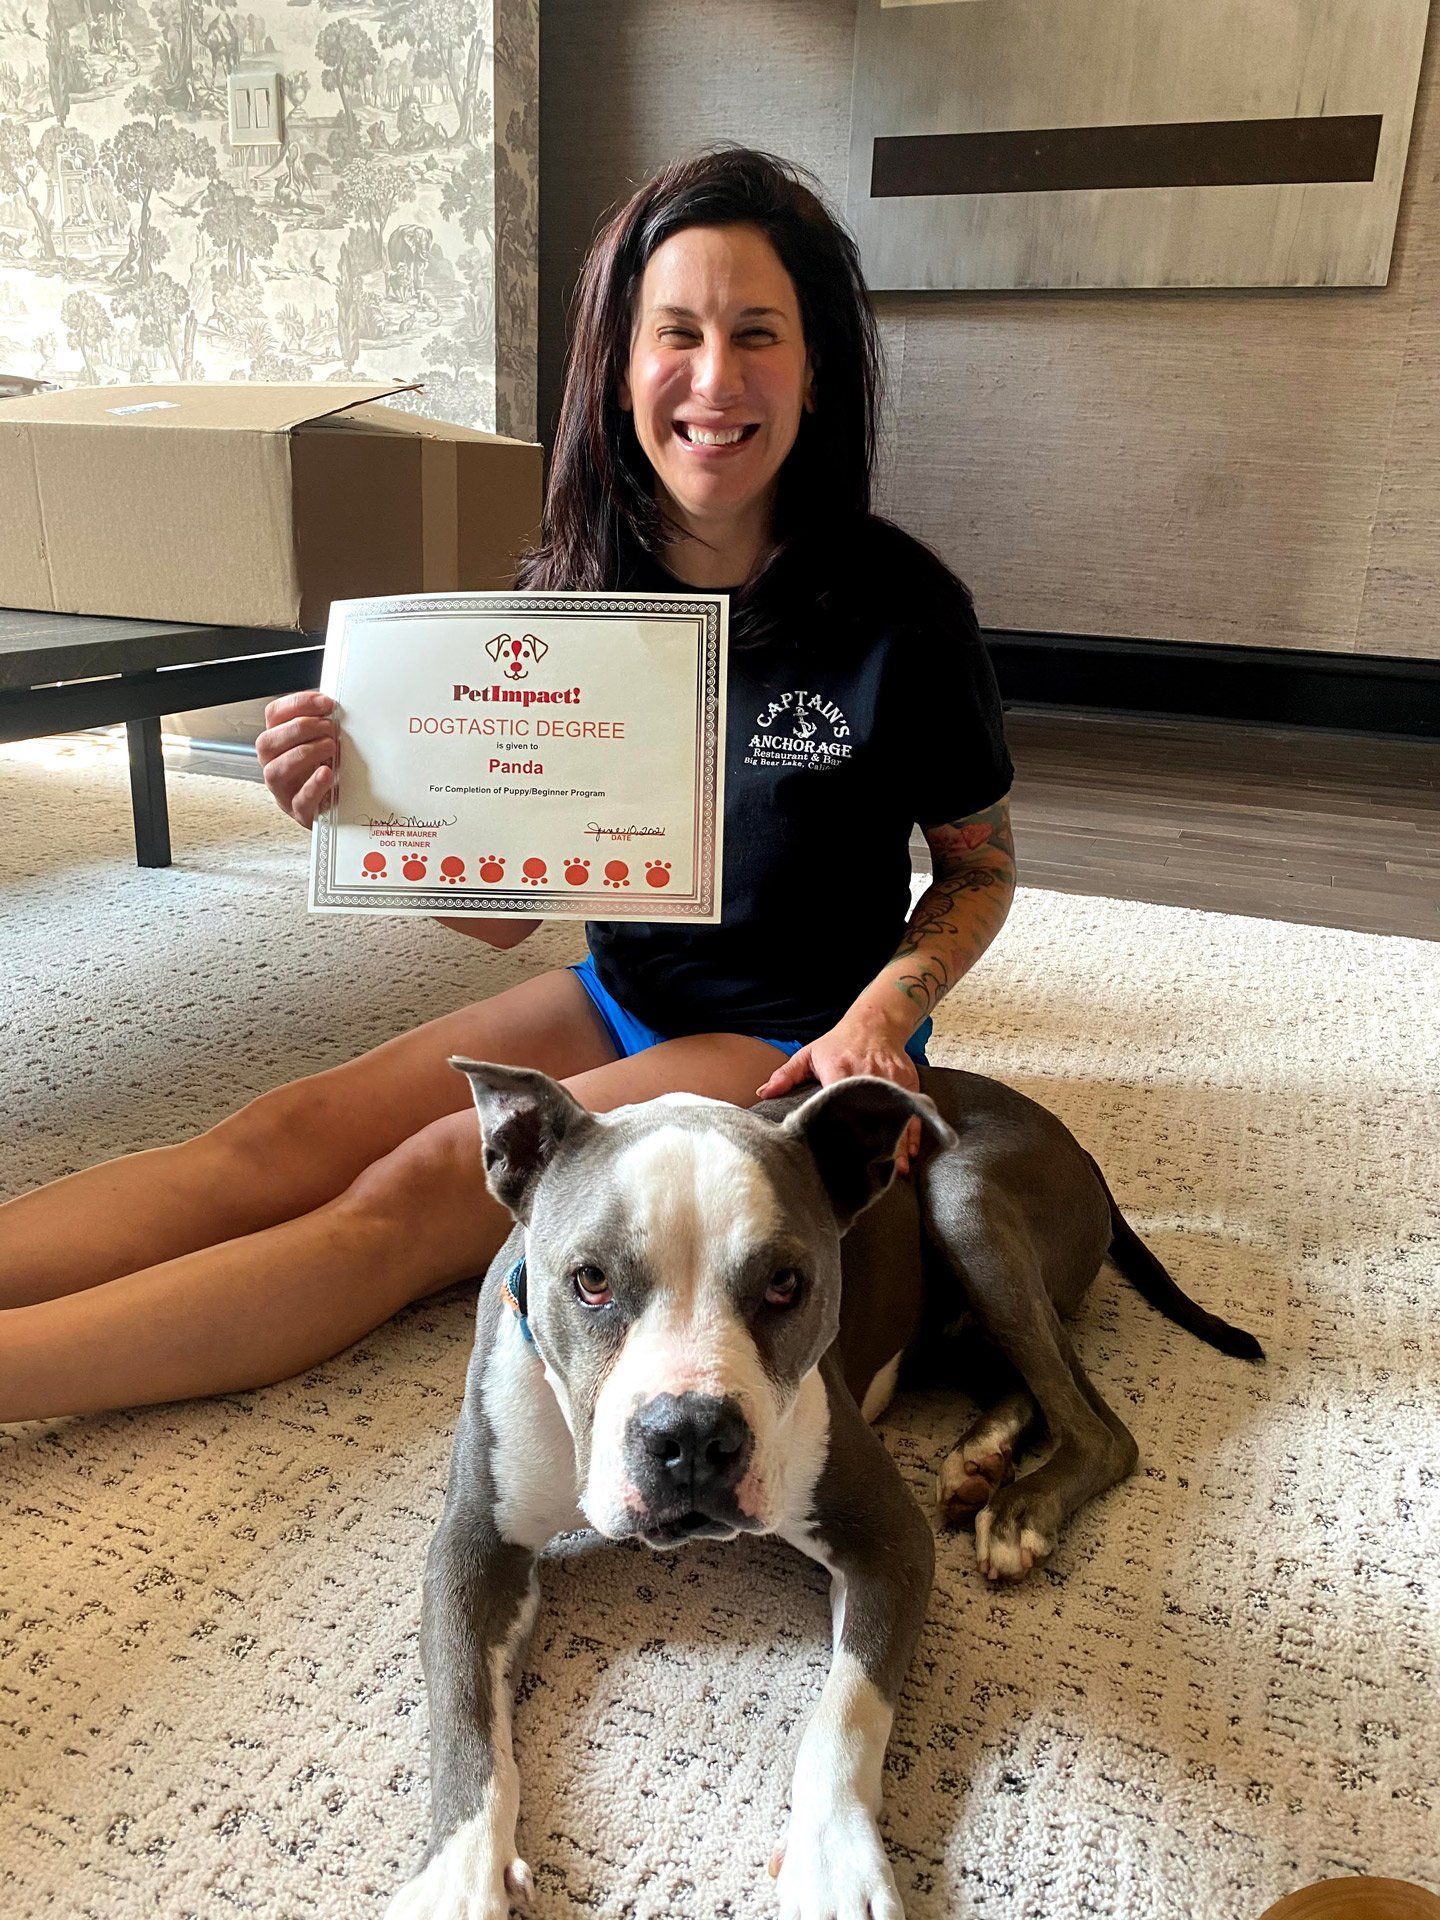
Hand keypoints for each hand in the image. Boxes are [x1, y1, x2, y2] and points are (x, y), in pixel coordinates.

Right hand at [256, 689, 336, 828]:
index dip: (298, 703)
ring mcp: (282, 789)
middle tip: (329, 727)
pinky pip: (299, 800)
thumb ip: (325, 725)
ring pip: (275, 771)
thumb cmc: (324, 769)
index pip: (274, 714)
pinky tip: (327, 773)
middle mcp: (273, 763)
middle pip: (267, 741)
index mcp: (278, 741)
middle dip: (301, 728)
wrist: (333, 809)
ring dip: (304, 753)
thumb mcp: (323, 741)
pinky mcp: (298, 810)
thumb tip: (337, 709)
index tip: (325, 703)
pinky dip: (313, 785)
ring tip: (330, 747)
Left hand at [755, 1016, 924, 1175]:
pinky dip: (912, 1132)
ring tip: (895, 1170)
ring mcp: (891, 1080)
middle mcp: (867, 1076)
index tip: (841, 1153)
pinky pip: (911, 1110)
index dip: (842, 1129)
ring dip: (897, 1144)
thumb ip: (786, 1075)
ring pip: (896, 1115)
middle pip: (871, 1115)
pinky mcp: (908, 1083)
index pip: (840, 1102)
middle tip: (872, 1171)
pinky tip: (909, 1152)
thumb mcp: (809, 1054)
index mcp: (840, 1072)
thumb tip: (763, 1094)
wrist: (876, 1023)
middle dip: (874, 1144)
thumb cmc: (838, 1043)